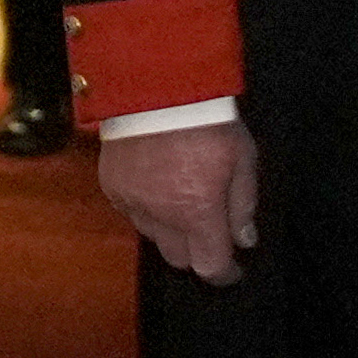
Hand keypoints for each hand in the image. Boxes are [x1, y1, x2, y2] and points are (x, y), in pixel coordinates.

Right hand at [102, 121, 258, 284]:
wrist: (156, 84)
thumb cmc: (207, 118)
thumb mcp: (242, 157)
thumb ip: (243, 204)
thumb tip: (245, 240)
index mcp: (197, 212)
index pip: (210, 265)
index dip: (224, 273)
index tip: (233, 270)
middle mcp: (161, 217)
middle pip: (179, 258)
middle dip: (197, 251)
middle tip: (208, 228)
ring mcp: (132, 203)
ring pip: (154, 236)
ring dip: (170, 229)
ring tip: (181, 198)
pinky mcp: (112, 186)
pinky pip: (131, 212)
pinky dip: (146, 208)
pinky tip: (157, 183)